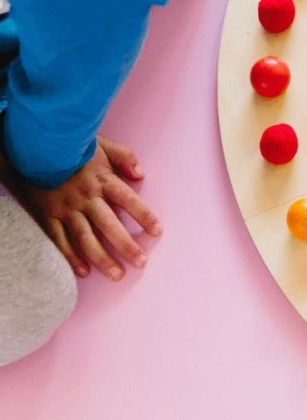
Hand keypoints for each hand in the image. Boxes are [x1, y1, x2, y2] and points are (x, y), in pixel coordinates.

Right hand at [23, 136, 161, 280]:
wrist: (35, 147)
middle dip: (126, 245)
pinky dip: (70, 256)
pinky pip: (59, 239)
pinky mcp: (48, 215)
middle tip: (140, 262)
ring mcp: (66, 209)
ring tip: (117, 274)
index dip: (143, 216)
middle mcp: (86, 197)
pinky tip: (83, 271)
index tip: (158, 232)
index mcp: (103, 180)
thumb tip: (141, 174)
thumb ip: (125, 157)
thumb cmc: (73, 147)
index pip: (128, 200)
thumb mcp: (103, 144)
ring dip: (102, 258)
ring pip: (86, 238)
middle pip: (109, 225)